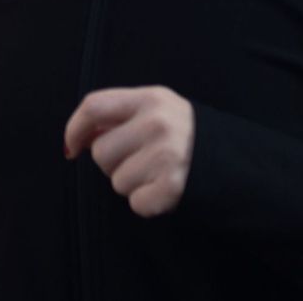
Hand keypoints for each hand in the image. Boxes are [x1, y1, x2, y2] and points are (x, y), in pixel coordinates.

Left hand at [64, 86, 193, 217]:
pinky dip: (147, 202)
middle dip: (113, 162)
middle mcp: (157, 123)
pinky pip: (135, 203)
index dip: (75, 128)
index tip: (72, 148)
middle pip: (101, 152)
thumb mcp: (157, 109)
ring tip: (156, 172)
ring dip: (132, 184)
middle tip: (140, 158)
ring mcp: (167, 155)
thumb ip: (121, 115)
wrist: (231, 159)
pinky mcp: (172, 187)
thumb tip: (79, 136)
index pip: (94, 106)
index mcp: (151, 98)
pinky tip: (163, 188)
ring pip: (116, 182)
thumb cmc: (182, 134)